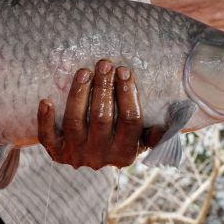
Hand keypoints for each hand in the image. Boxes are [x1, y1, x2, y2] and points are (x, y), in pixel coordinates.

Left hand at [38, 60, 165, 169]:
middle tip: (104, 65)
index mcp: (126, 154)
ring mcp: (77, 156)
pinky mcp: (57, 153)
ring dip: (78, 95)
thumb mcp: (143, 138)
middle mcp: (101, 158)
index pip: (131, 122)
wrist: (92, 156)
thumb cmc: (122, 137)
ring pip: (75, 123)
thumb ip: (157, 129)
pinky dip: (45, 120)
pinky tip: (46, 101)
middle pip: (102, 119)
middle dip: (103, 88)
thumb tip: (177, 115)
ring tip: (83, 72)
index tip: (124, 71)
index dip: (128, 94)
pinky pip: (48, 138)